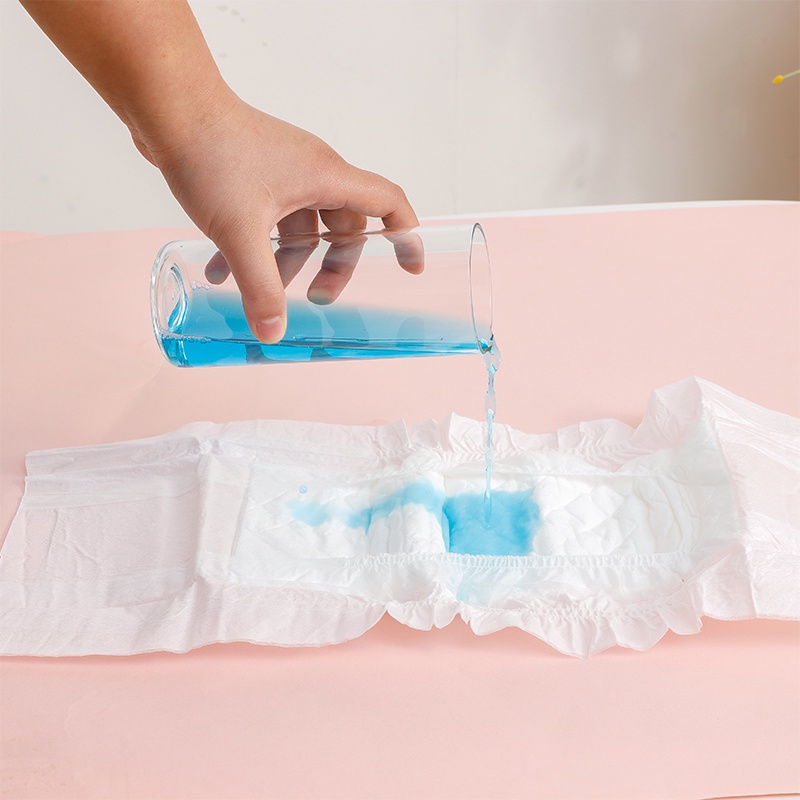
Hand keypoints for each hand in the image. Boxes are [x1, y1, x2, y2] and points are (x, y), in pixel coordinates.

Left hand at [143, 90, 419, 342]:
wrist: (169, 106)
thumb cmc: (212, 152)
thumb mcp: (240, 231)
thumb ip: (260, 286)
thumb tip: (273, 331)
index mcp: (327, 178)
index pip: (388, 203)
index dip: (406, 236)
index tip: (410, 268)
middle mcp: (313, 173)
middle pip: (345, 226)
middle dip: (332, 266)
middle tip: (314, 298)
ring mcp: (284, 172)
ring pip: (302, 226)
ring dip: (284, 261)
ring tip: (256, 292)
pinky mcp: (256, 174)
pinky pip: (270, 218)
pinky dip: (254, 246)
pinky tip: (220, 271)